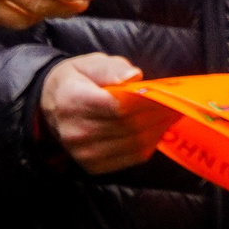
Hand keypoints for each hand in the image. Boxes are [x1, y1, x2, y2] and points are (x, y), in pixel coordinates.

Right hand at [36, 52, 175, 174]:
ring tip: (172, 114)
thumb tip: (134, 77)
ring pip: (133, 143)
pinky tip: (157, 129)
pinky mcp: (93, 166)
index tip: (168, 94)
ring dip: (158, 129)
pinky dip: (149, 144)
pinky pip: (131, 158)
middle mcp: (75, 132)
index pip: (118, 107)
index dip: (147, 101)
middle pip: (129, 126)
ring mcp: (83, 153)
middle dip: (158, 115)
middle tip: (178, 104)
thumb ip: (111, 68)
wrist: (51, 107)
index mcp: (73, 101)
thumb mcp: (89, 63)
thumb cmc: (76, 80)